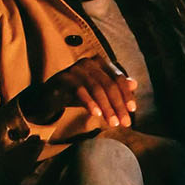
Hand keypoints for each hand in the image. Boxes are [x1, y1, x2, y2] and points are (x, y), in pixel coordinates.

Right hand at [23, 56, 137, 127]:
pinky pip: (80, 91)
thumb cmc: (79, 93)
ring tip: (113, 122)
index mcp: (100, 63)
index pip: (119, 79)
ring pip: (97, 89)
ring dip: (107, 108)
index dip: (127, 95)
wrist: (50, 96)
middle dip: (118, 105)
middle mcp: (89, 62)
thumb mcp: (99, 91)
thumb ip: (115, 88)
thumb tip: (134, 84)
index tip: (132, 110)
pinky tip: (96, 114)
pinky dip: (90, 103)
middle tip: (124, 122)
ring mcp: (75, 68)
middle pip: (109, 85)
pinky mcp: (64, 78)